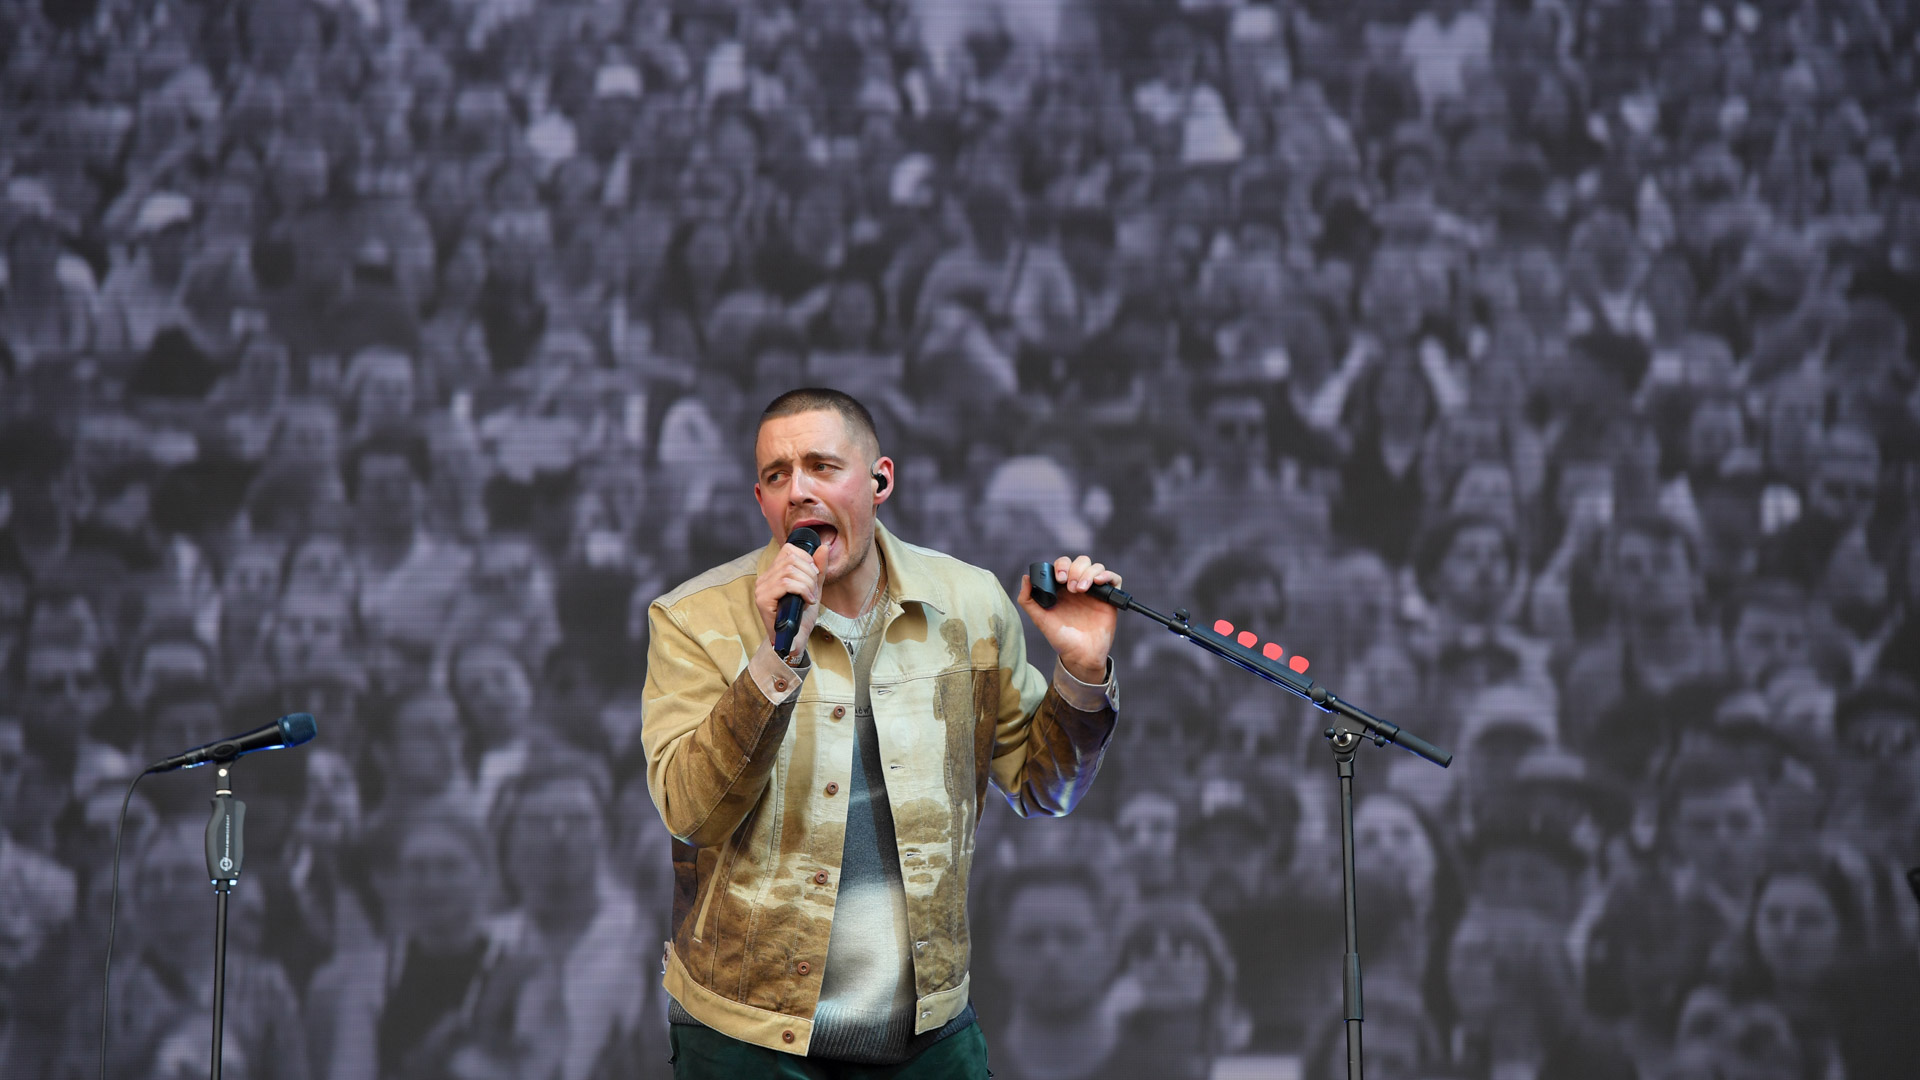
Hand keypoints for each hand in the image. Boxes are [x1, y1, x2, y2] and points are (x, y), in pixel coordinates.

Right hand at [754, 539, 828, 661]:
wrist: (794, 641)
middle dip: (810, 574)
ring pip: (790, 571)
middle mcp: (764, 578)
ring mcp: (761, 589)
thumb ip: (818, 569)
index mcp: (774, 573)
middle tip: (813, 591)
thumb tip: (824, 547)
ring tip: (810, 597)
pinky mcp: (763, 600)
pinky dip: (802, 590)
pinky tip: (807, 600)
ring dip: (807, 584)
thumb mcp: (813, 588)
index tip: (814, 576)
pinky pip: (786, 584)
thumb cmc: (801, 616)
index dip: (807, 559)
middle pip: (791, 559)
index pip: (789, 550)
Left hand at [1017, 555, 1118, 684]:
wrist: (1080, 655)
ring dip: (1088, 573)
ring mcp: (1095, 591)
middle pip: (1081, 562)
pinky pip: (1114, 578)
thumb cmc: (1061, 638)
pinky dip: (1107, 575)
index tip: (1059, 579)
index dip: (1061, 566)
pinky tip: (1098, 582)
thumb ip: (1028, 600)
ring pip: (1096, 567)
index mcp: (1063, 588)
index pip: (1063, 565)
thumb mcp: (1040, 619)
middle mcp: (1079, 586)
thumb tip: (1025, 578)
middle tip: (1071, 588)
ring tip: (1082, 590)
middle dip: (1075, 569)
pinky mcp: (1109, 598)